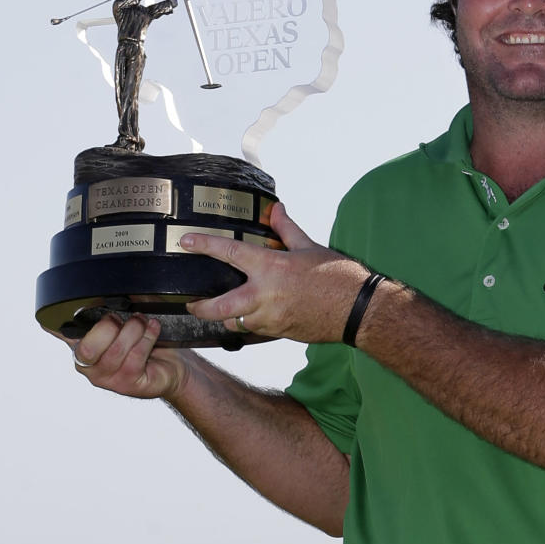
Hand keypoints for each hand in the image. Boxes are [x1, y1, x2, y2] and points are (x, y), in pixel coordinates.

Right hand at [68, 313, 189, 399]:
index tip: (64, 313)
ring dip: (134, 329)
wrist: (173, 367)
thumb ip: (110, 304)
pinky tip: (153, 331)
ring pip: (116, 350)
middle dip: (109, 326)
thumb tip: (104, 287)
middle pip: (86, 348)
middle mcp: (89, 365)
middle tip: (122, 319)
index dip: (56, 325)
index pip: (61, 334)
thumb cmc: (146, 342)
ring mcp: (108, 378)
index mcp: (82, 343)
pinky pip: (136, 357)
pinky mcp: (129, 384)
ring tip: (144, 322)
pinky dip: (148, 338)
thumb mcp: (127, 318)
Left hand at [182, 204, 368, 342]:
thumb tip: (277, 210)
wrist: (358, 310)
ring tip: (224, 312)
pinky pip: (256, 331)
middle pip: (218, 308)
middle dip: (200, 308)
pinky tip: (253, 317)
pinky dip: (251, 324)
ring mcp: (271, 319)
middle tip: (191, 304)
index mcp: (270, 268)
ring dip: (228, 318)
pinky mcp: (280, 333)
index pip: (228, 252)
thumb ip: (287, 229)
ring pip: (236, 323)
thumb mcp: (309, 247)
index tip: (186, 242)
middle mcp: (265, 296)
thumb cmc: (337, 276)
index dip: (204, 245)